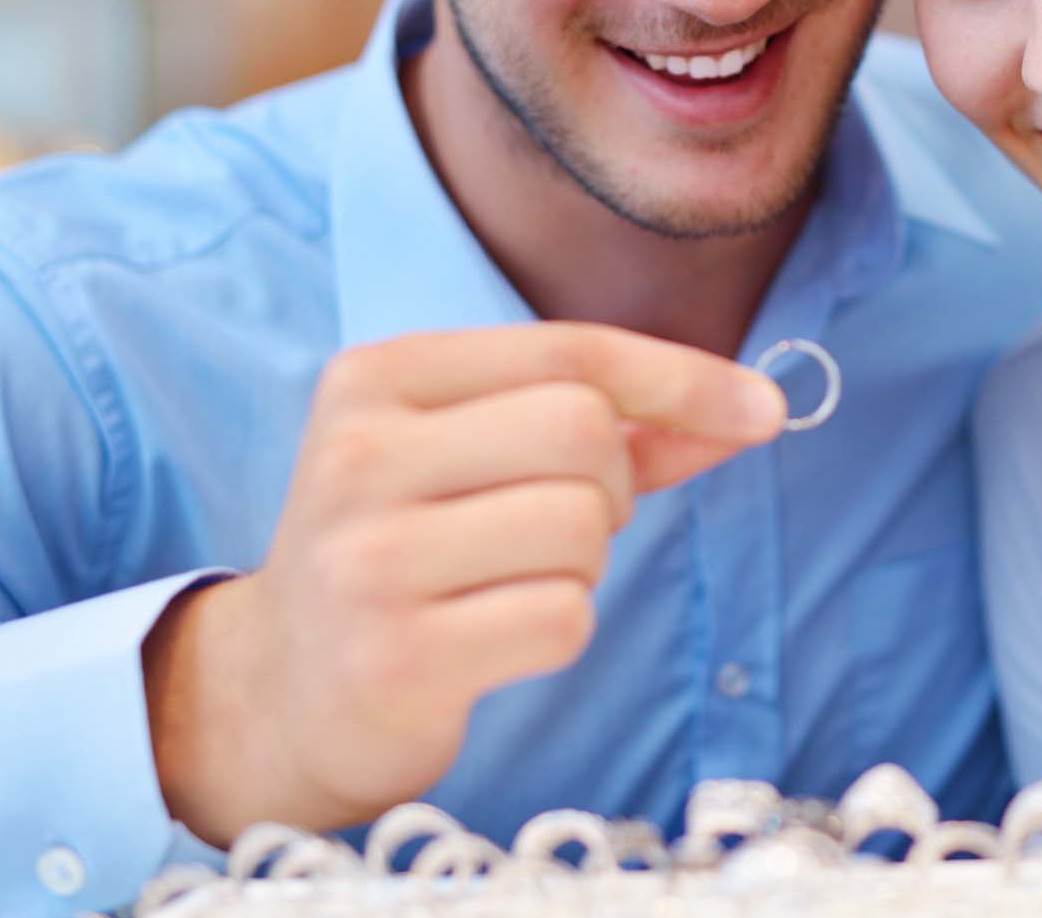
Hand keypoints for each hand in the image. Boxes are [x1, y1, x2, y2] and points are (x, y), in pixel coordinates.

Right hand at [143, 323, 785, 843]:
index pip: (569, 351)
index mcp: (377, 377)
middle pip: (583, 430)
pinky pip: (563, 619)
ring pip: (581, 527)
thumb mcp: (479, 456)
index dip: (682, 377)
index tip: (762, 409)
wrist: (279, 692)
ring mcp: (367, 559)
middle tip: (564, 524)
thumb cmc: (409, 549)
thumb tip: (750, 407)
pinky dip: (560, 628)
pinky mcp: (394, 657)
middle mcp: (358, 455)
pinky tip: (494, 638)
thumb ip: (612, 424)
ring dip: (584, 565)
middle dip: (614, 483)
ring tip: (512, 580)